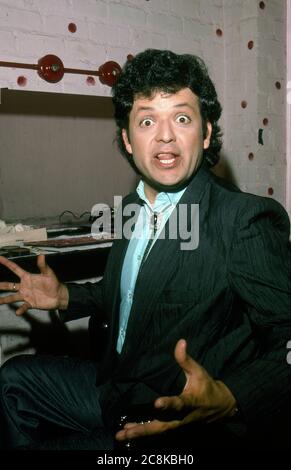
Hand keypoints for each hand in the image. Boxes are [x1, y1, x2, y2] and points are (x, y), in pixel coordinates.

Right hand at [0, 255, 68, 314]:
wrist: (58, 296)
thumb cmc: (53, 283)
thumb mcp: (48, 273)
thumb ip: (43, 265)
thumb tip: (41, 255)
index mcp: (27, 277)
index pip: (15, 269)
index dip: (7, 263)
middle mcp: (24, 286)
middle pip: (9, 285)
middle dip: (1, 285)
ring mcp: (26, 295)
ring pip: (12, 297)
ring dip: (4, 299)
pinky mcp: (30, 303)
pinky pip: (23, 306)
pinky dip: (21, 309)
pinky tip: (17, 312)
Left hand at [115, 339, 236, 441]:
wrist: (221, 407)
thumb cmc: (207, 387)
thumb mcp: (199, 371)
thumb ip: (186, 359)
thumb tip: (180, 341)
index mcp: (189, 402)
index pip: (179, 404)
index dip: (168, 404)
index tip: (157, 404)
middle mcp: (182, 417)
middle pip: (163, 426)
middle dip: (144, 429)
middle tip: (126, 432)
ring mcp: (178, 425)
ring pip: (158, 432)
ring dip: (140, 433)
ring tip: (121, 435)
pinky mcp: (176, 427)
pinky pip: (159, 432)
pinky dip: (144, 433)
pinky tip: (129, 431)